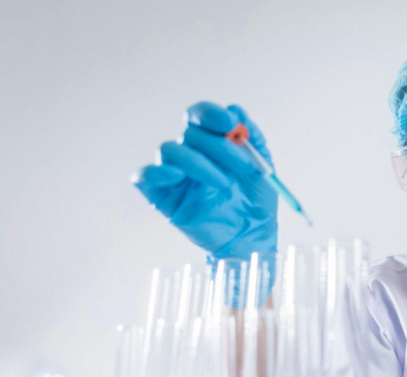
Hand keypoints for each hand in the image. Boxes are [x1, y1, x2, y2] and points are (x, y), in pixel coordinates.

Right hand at [133, 101, 278, 266]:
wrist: (252, 236)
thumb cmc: (255, 202)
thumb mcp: (262, 167)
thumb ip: (252, 138)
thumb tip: (234, 109)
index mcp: (210, 143)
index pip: (199, 116)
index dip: (211, 114)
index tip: (230, 124)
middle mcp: (190, 154)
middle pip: (190, 133)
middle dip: (219, 146)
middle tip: (244, 166)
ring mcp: (174, 175)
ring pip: (169, 150)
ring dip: (199, 163)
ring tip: (224, 184)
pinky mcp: (162, 197)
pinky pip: (144, 177)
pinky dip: (157, 172)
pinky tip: (178, 177)